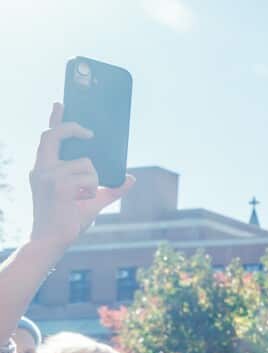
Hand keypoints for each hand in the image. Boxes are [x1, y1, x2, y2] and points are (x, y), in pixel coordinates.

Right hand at [29, 102, 133, 247]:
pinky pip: (89, 177)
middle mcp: (42, 168)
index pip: (48, 137)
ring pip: (86, 163)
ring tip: (82, 197)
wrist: (52, 241)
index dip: (55, 119)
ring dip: (93, 179)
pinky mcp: (58, 185)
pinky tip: (81, 201)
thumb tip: (132, 178)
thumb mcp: (92, 200)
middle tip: (91, 133)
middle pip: (56, 135)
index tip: (61, 103)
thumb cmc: (68, 220)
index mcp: (45, 168)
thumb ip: (111, 188)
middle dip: (73, 127)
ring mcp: (48, 176)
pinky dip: (93, 189)